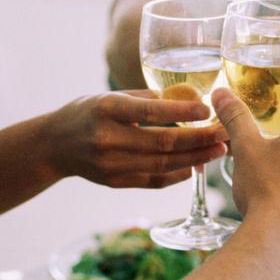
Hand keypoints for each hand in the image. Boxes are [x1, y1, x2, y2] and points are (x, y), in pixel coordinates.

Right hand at [42, 90, 227, 187]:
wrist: (54, 145)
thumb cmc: (88, 112)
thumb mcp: (111, 96)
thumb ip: (148, 98)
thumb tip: (190, 99)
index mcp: (107, 109)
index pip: (151, 112)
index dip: (182, 112)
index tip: (209, 111)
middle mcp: (108, 138)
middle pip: (162, 143)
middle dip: (199, 140)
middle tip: (225, 134)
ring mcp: (110, 165)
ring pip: (162, 165)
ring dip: (195, 159)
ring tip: (218, 151)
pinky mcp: (114, 182)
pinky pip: (152, 181)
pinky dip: (177, 176)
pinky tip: (196, 167)